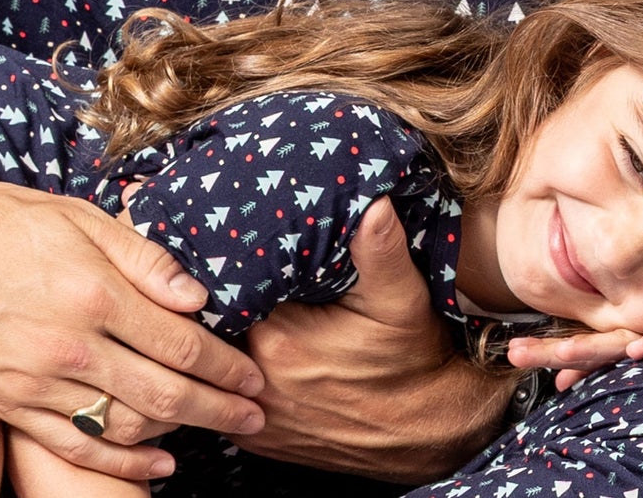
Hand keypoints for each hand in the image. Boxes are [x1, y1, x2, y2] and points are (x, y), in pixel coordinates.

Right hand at [0, 173, 262, 486]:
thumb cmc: (1, 222)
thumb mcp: (80, 217)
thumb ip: (145, 259)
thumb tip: (198, 298)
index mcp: (93, 294)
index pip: (182, 345)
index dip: (228, 366)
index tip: (255, 375)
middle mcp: (68, 347)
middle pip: (165, 396)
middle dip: (221, 409)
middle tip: (256, 415)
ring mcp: (35, 382)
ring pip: (125, 427)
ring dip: (178, 433)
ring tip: (214, 427)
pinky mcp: (9, 404)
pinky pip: (75, 447)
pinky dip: (121, 462)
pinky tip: (157, 464)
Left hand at [237, 200, 509, 481]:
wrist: (425, 430)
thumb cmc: (412, 360)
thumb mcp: (401, 299)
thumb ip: (380, 250)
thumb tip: (375, 202)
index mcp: (278, 340)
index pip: (229, 290)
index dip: (233, 267)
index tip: (244, 249)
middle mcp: (255, 383)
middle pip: (217, 329)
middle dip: (225, 303)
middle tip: (242, 278)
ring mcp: (255, 417)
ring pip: (220, 366)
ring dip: (225, 343)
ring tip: (244, 316)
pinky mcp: (260, 440)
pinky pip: (229, 399)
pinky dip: (234, 379)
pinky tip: (256, 358)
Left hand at [501, 321, 642, 388]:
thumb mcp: (634, 361)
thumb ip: (598, 368)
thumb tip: (561, 382)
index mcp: (621, 342)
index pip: (577, 348)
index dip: (546, 352)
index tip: (513, 354)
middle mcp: (637, 336)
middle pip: (590, 345)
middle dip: (554, 350)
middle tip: (519, 354)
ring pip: (624, 342)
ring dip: (595, 349)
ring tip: (566, 353)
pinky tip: (638, 351)